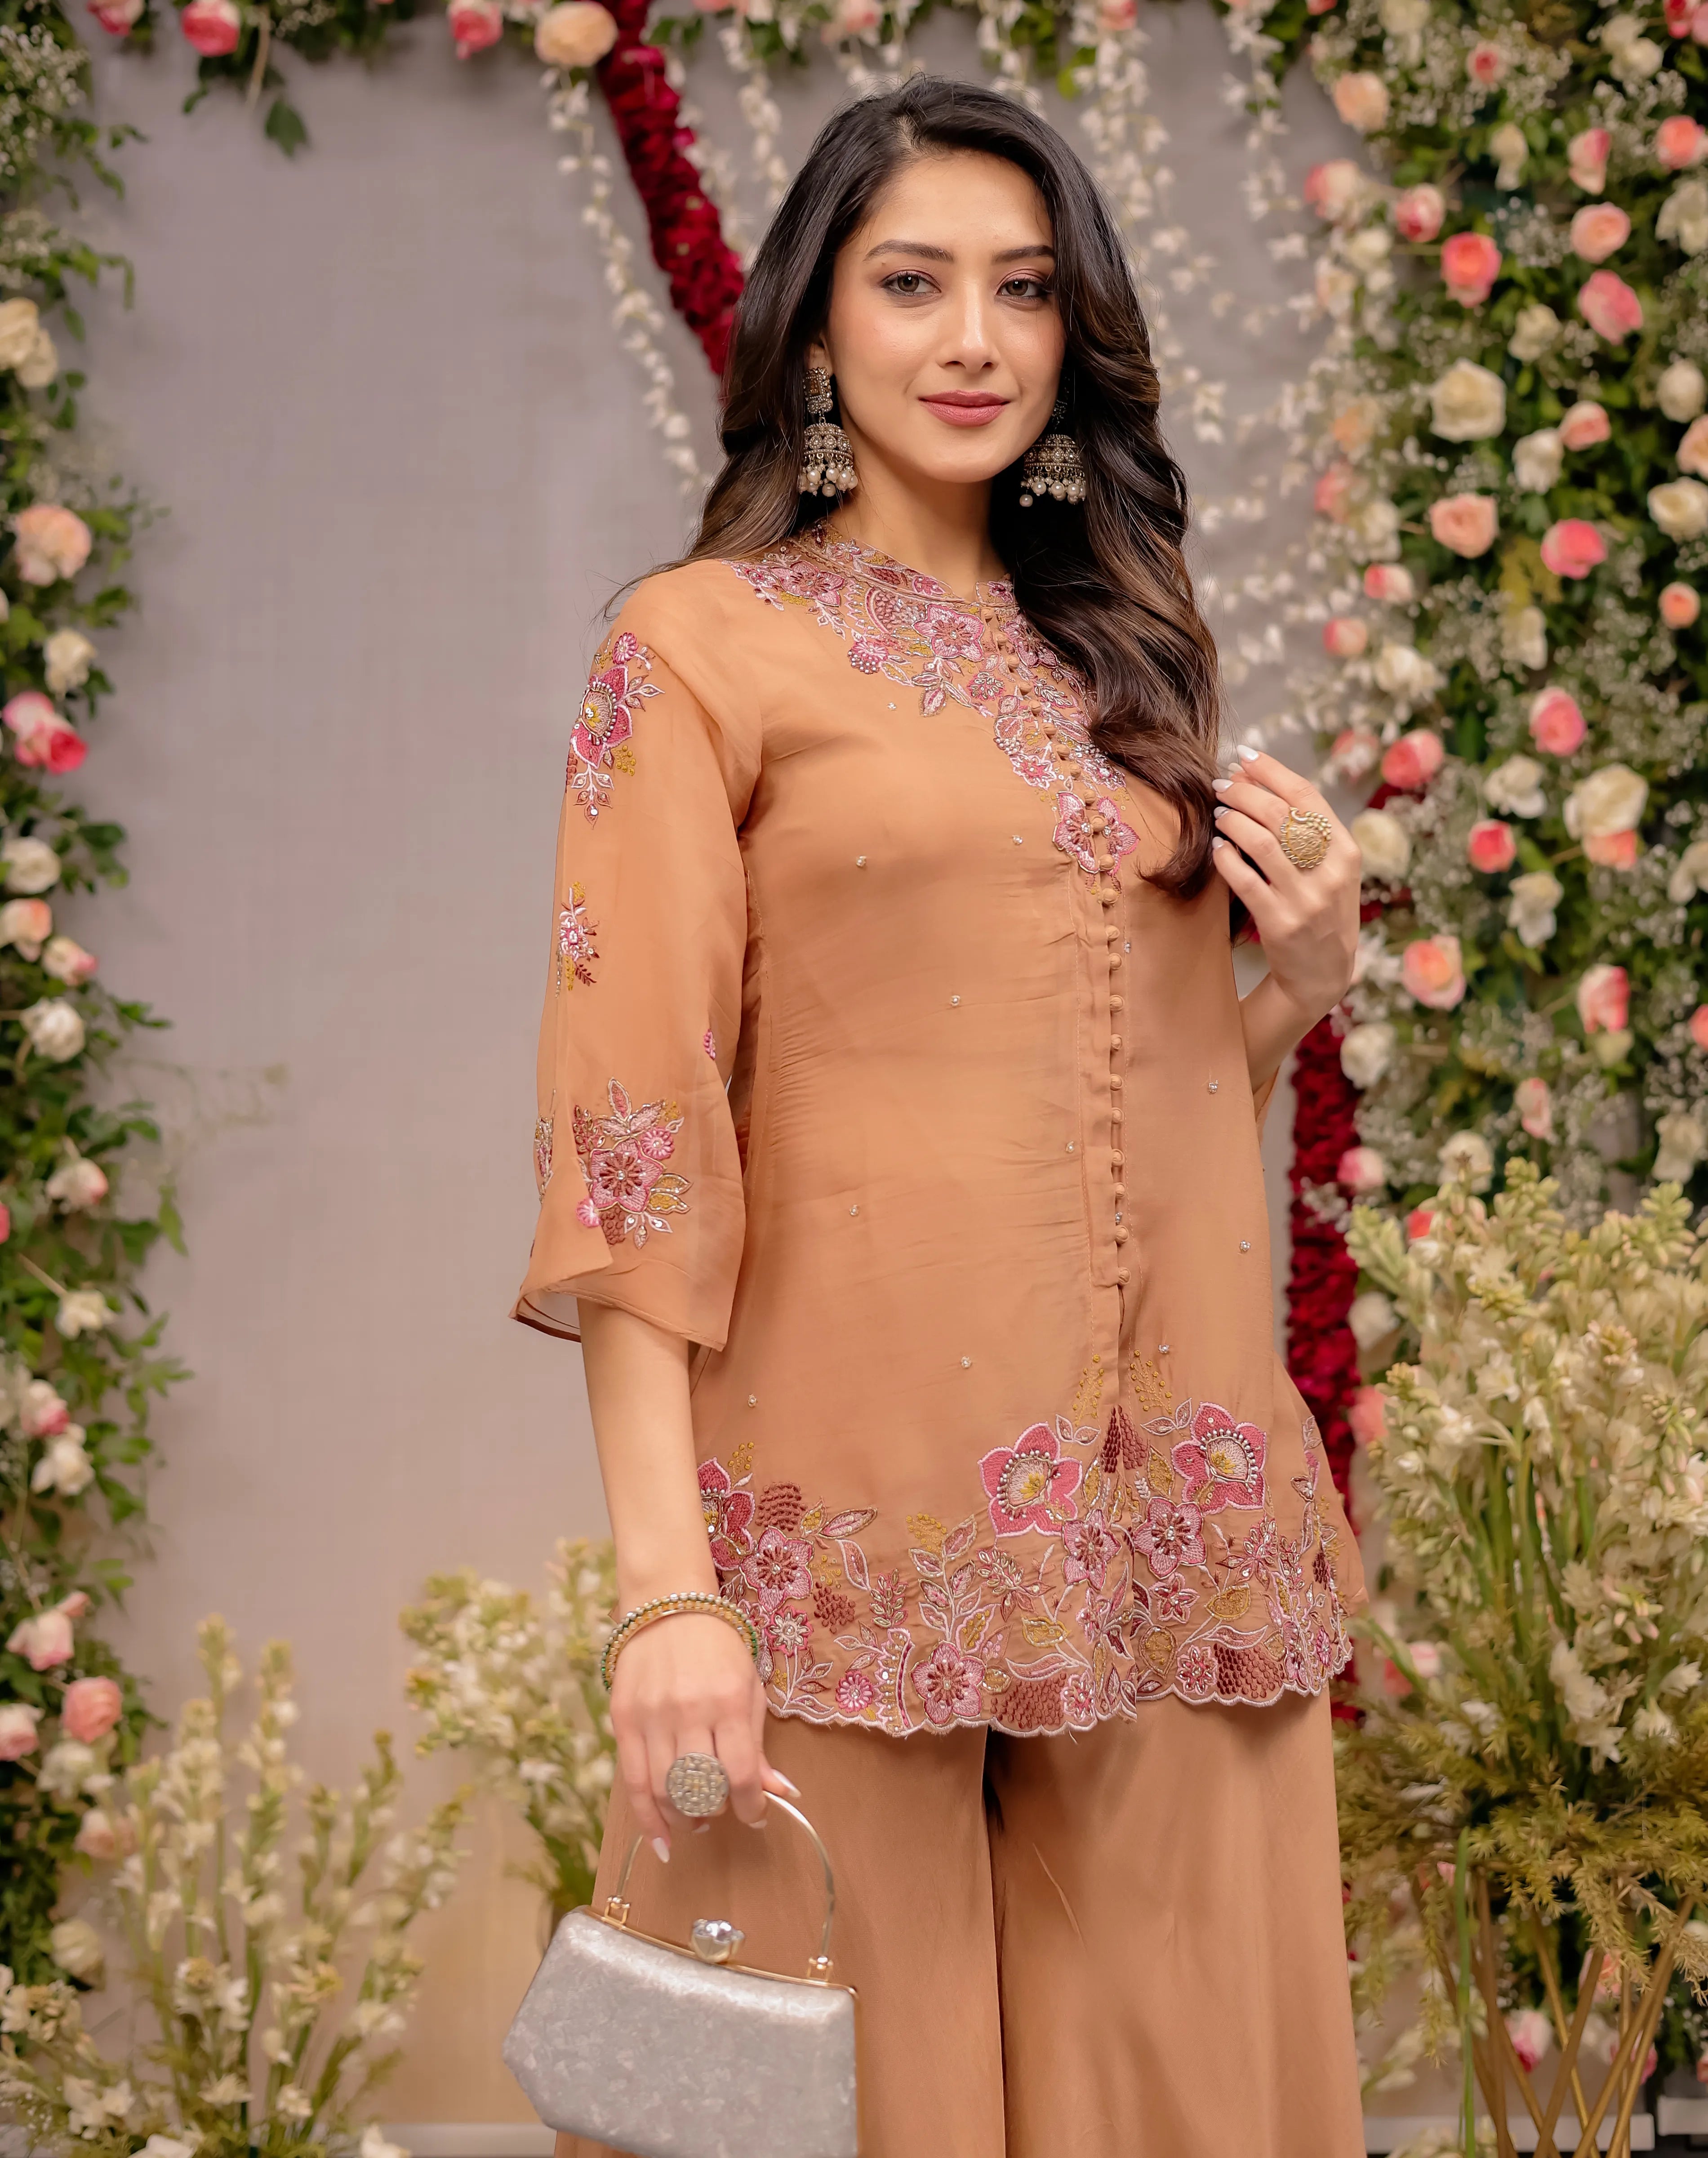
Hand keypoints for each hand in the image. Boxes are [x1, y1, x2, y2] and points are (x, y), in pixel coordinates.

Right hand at [608, 1610, 798, 1860]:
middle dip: (716, 1811)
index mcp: (729, 1700)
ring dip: (684, 1818)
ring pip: (666, 1791)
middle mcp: (689, 1711)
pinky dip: (648, 1819)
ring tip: (696, 1821)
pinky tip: (662, 1840)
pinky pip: (632, 1784)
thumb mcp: (750, 1686)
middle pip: (701, 1788)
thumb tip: (780, 1793)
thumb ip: (758, 1743)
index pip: (741, 1774)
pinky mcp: (623, 1720)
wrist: (669, 1602)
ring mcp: (651, 1716)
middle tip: (721, 1811)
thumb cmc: (719, 1645)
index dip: (751, 1806)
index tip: (756, 1814)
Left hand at [1209, 745, 1361, 1073]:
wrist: (1322, 975)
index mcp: (1346, 852)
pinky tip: (1217, 848)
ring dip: (1232, 820)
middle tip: (1220, 784)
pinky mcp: (1280, 923)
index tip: (1244, 756)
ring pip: (1261, 842)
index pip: (1307, 796)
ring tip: (1218, 813)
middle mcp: (1330, 873)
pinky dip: (1226, 858)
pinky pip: (1245, 879)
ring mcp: (1306, 899)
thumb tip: (1260, 780)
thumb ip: (1309, 831)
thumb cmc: (1321, 913)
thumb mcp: (1332, 871)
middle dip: (1244, 792)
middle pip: (1280, 814)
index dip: (1272, 770)